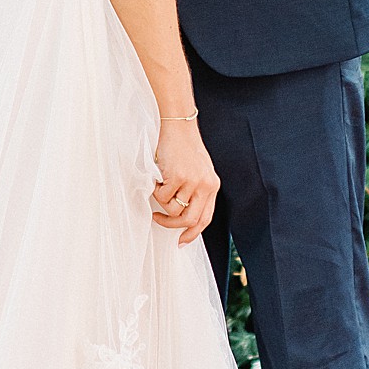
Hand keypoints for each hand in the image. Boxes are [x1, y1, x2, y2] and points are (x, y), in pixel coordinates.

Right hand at [151, 112, 220, 245]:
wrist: (178, 126)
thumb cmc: (183, 148)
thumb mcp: (197, 171)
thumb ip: (195, 191)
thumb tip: (181, 216)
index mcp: (212, 186)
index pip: (205, 219)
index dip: (192, 233)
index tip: (181, 241)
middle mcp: (206, 186)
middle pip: (190, 220)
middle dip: (171, 225)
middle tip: (158, 219)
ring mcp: (193, 182)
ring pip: (172, 208)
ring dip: (161, 200)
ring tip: (158, 185)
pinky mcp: (178, 177)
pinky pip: (163, 196)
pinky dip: (156, 190)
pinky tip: (157, 176)